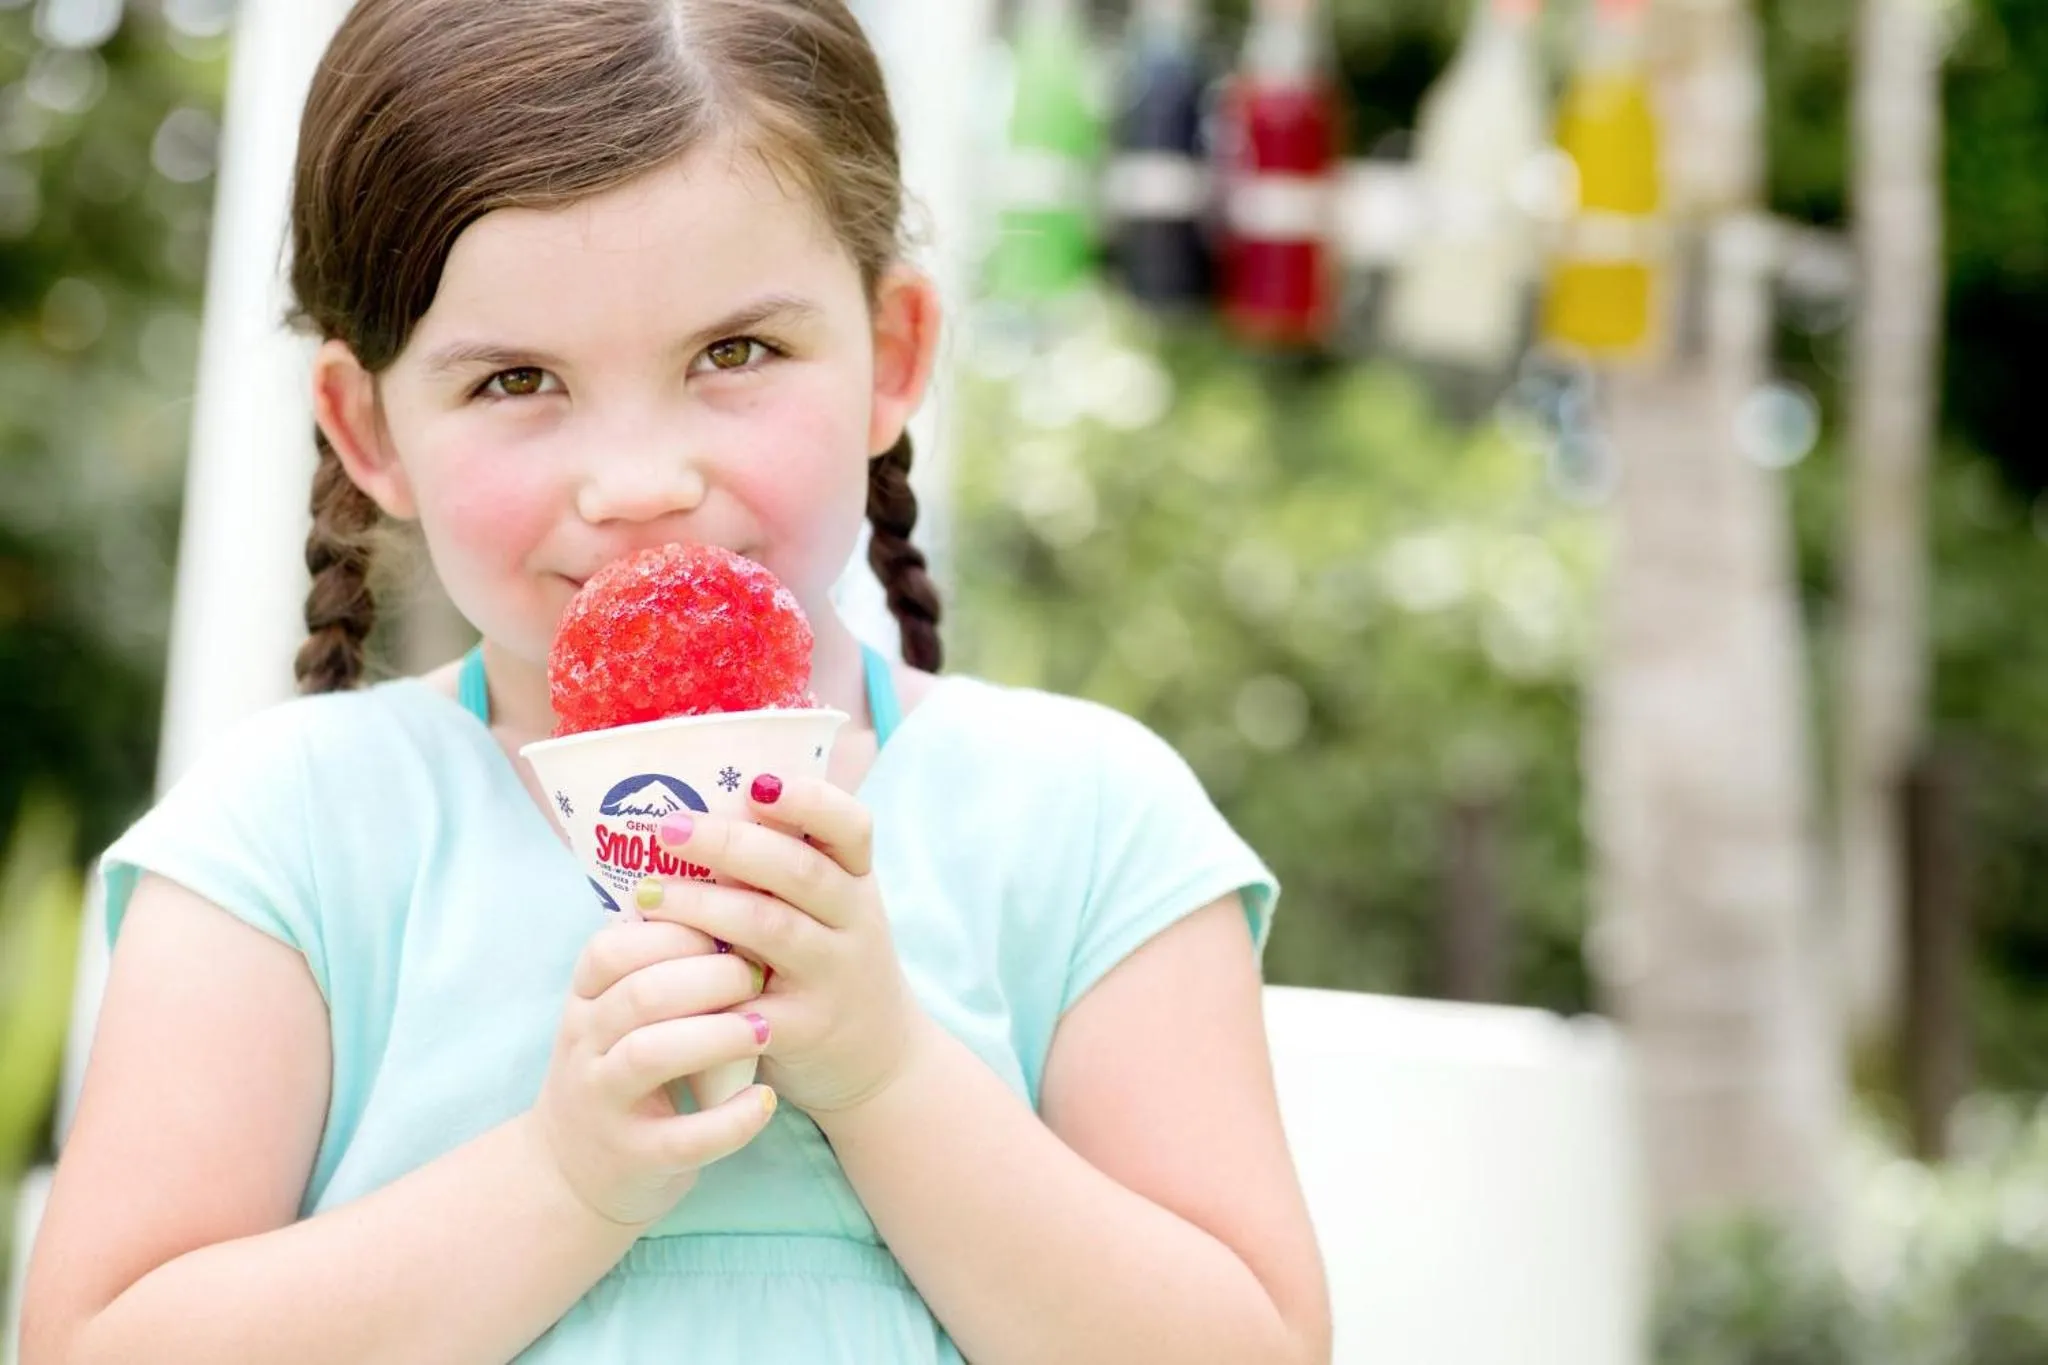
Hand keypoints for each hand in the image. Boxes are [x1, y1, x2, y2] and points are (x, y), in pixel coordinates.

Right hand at [531, 917, 776, 1227]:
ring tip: (765, 1028)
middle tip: (759, 975)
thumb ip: (659, 965)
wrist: (573, 1173)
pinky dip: (730, 1119)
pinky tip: (765, 1101)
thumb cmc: (620, 1069)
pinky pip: (684, 1138)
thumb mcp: (620, 1013)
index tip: (729, 926)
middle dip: (708, 977)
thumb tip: (730, 896)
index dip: (675, 929)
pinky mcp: (635, 1157)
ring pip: (651, 1055)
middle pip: (640, 994)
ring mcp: (604, 1104)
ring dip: (717, 1035)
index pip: (614, 947)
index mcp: (585, 1000)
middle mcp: (584, 1047)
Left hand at [644, 774, 921, 1115]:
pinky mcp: (807, 1028)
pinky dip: (704, 984)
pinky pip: (750, 1001)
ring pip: (771, 929)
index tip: (758, 785)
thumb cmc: (830, 964)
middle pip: (798, 871)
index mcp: (857, 880)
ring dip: (703, 906)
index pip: (851, 826)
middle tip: (668, 829)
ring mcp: (834, 976)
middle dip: (728, 844)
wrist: (881, 1061)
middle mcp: (854, 922)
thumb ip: (785, 867)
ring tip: (648, 894)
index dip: (811, 801)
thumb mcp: (832, 910)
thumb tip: (695, 807)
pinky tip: (660, 971)